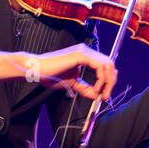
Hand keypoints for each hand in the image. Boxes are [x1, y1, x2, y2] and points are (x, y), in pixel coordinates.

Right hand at [0, 45, 115, 100]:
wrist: (36, 71)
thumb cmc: (50, 75)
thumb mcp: (72, 84)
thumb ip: (84, 88)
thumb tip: (96, 96)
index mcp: (84, 56)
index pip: (105, 65)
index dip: (109, 79)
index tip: (106, 93)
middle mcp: (86, 51)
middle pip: (109, 64)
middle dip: (111, 81)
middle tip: (105, 96)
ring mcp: (83, 52)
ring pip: (107, 65)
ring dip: (107, 82)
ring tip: (100, 94)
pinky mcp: (80, 55)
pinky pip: (99, 66)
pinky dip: (100, 79)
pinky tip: (95, 88)